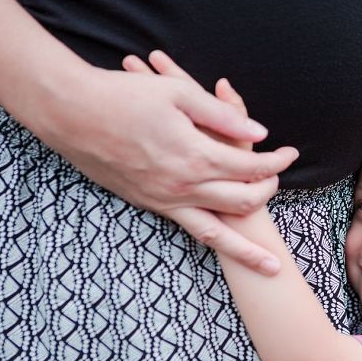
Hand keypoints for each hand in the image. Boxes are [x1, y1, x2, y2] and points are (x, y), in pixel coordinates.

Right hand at [39, 52, 297, 274]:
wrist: (71, 114)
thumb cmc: (125, 96)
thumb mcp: (178, 94)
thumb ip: (223, 117)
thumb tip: (260, 134)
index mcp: (196, 155)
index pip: (251, 166)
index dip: (277, 161)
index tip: (290, 154)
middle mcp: (184, 186)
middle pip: (243, 201)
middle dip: (268, 193)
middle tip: (279, 181)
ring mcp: (166, 201)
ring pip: (218, 234)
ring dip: (247, 250)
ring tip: (270, 266)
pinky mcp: (151, 205)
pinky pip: (190, 230)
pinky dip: (214, 241)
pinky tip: (226, 247)